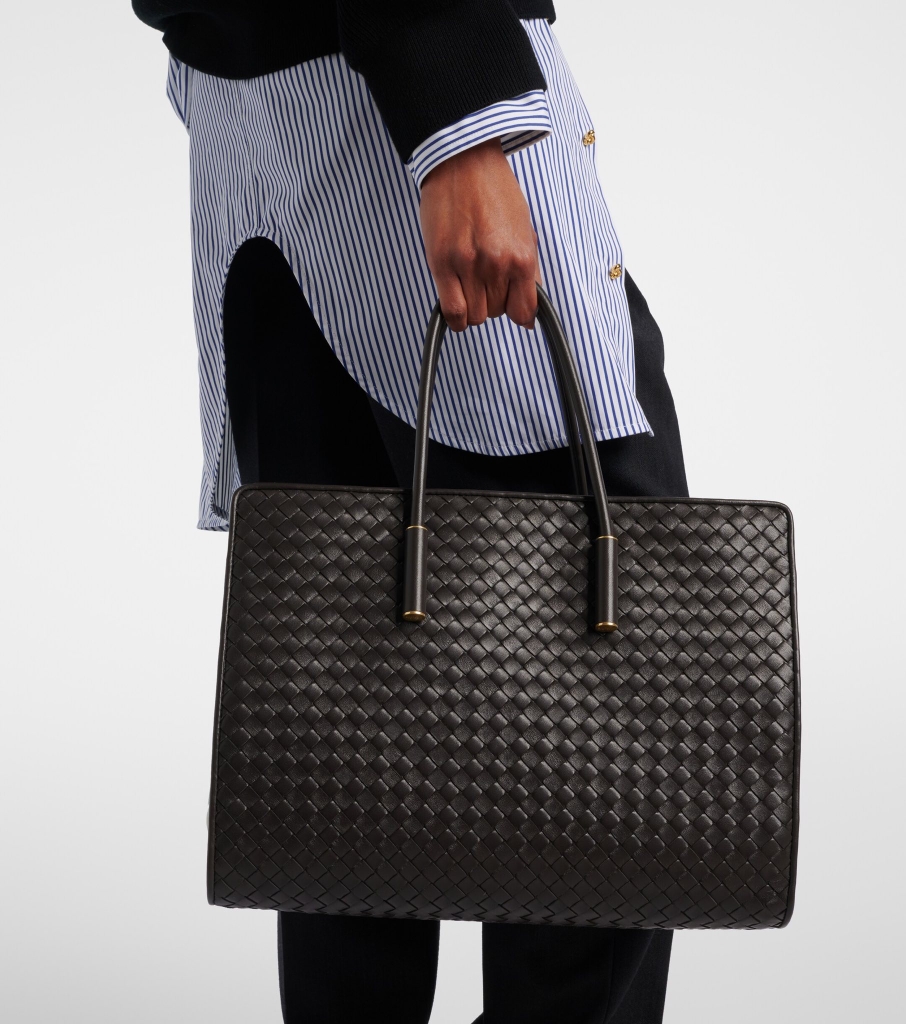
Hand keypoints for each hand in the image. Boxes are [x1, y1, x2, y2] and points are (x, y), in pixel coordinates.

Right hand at [418, 137, 542, 332]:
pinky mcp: (441, 263)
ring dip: (472, 307)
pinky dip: (456, 317)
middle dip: (492, 302)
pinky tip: (457, 304)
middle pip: (496, 313)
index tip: (511, 306)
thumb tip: (530, 308)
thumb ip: (528, 269)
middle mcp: (496, 264)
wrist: (463, 160)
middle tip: (486, 281)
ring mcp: (467, 266)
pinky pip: (453, 311)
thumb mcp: (524, 228)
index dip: (517, 311)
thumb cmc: (493, 189)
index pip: (524, 311)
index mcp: (522, 256)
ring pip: (474, 316)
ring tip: (469, 285)